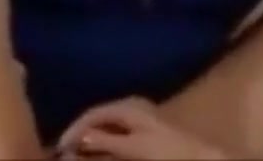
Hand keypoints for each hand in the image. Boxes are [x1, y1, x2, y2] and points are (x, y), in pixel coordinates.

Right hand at [57, 97, 229, 159]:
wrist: (204, 159)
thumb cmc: (169, 151)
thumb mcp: (134, 147)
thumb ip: (106, 142)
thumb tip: (78, 139)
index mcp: (128, 106)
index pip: (91, 115)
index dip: (73, 131)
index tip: (59, 149)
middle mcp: (132, 107)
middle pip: (98, 119)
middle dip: (82, 135)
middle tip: (66, 153)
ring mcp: (141, 118)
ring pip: (107, 128)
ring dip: (94, 141)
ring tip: (80, 155)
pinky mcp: (146, 132)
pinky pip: (118, 134)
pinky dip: (106, 143)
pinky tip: (103, 153)